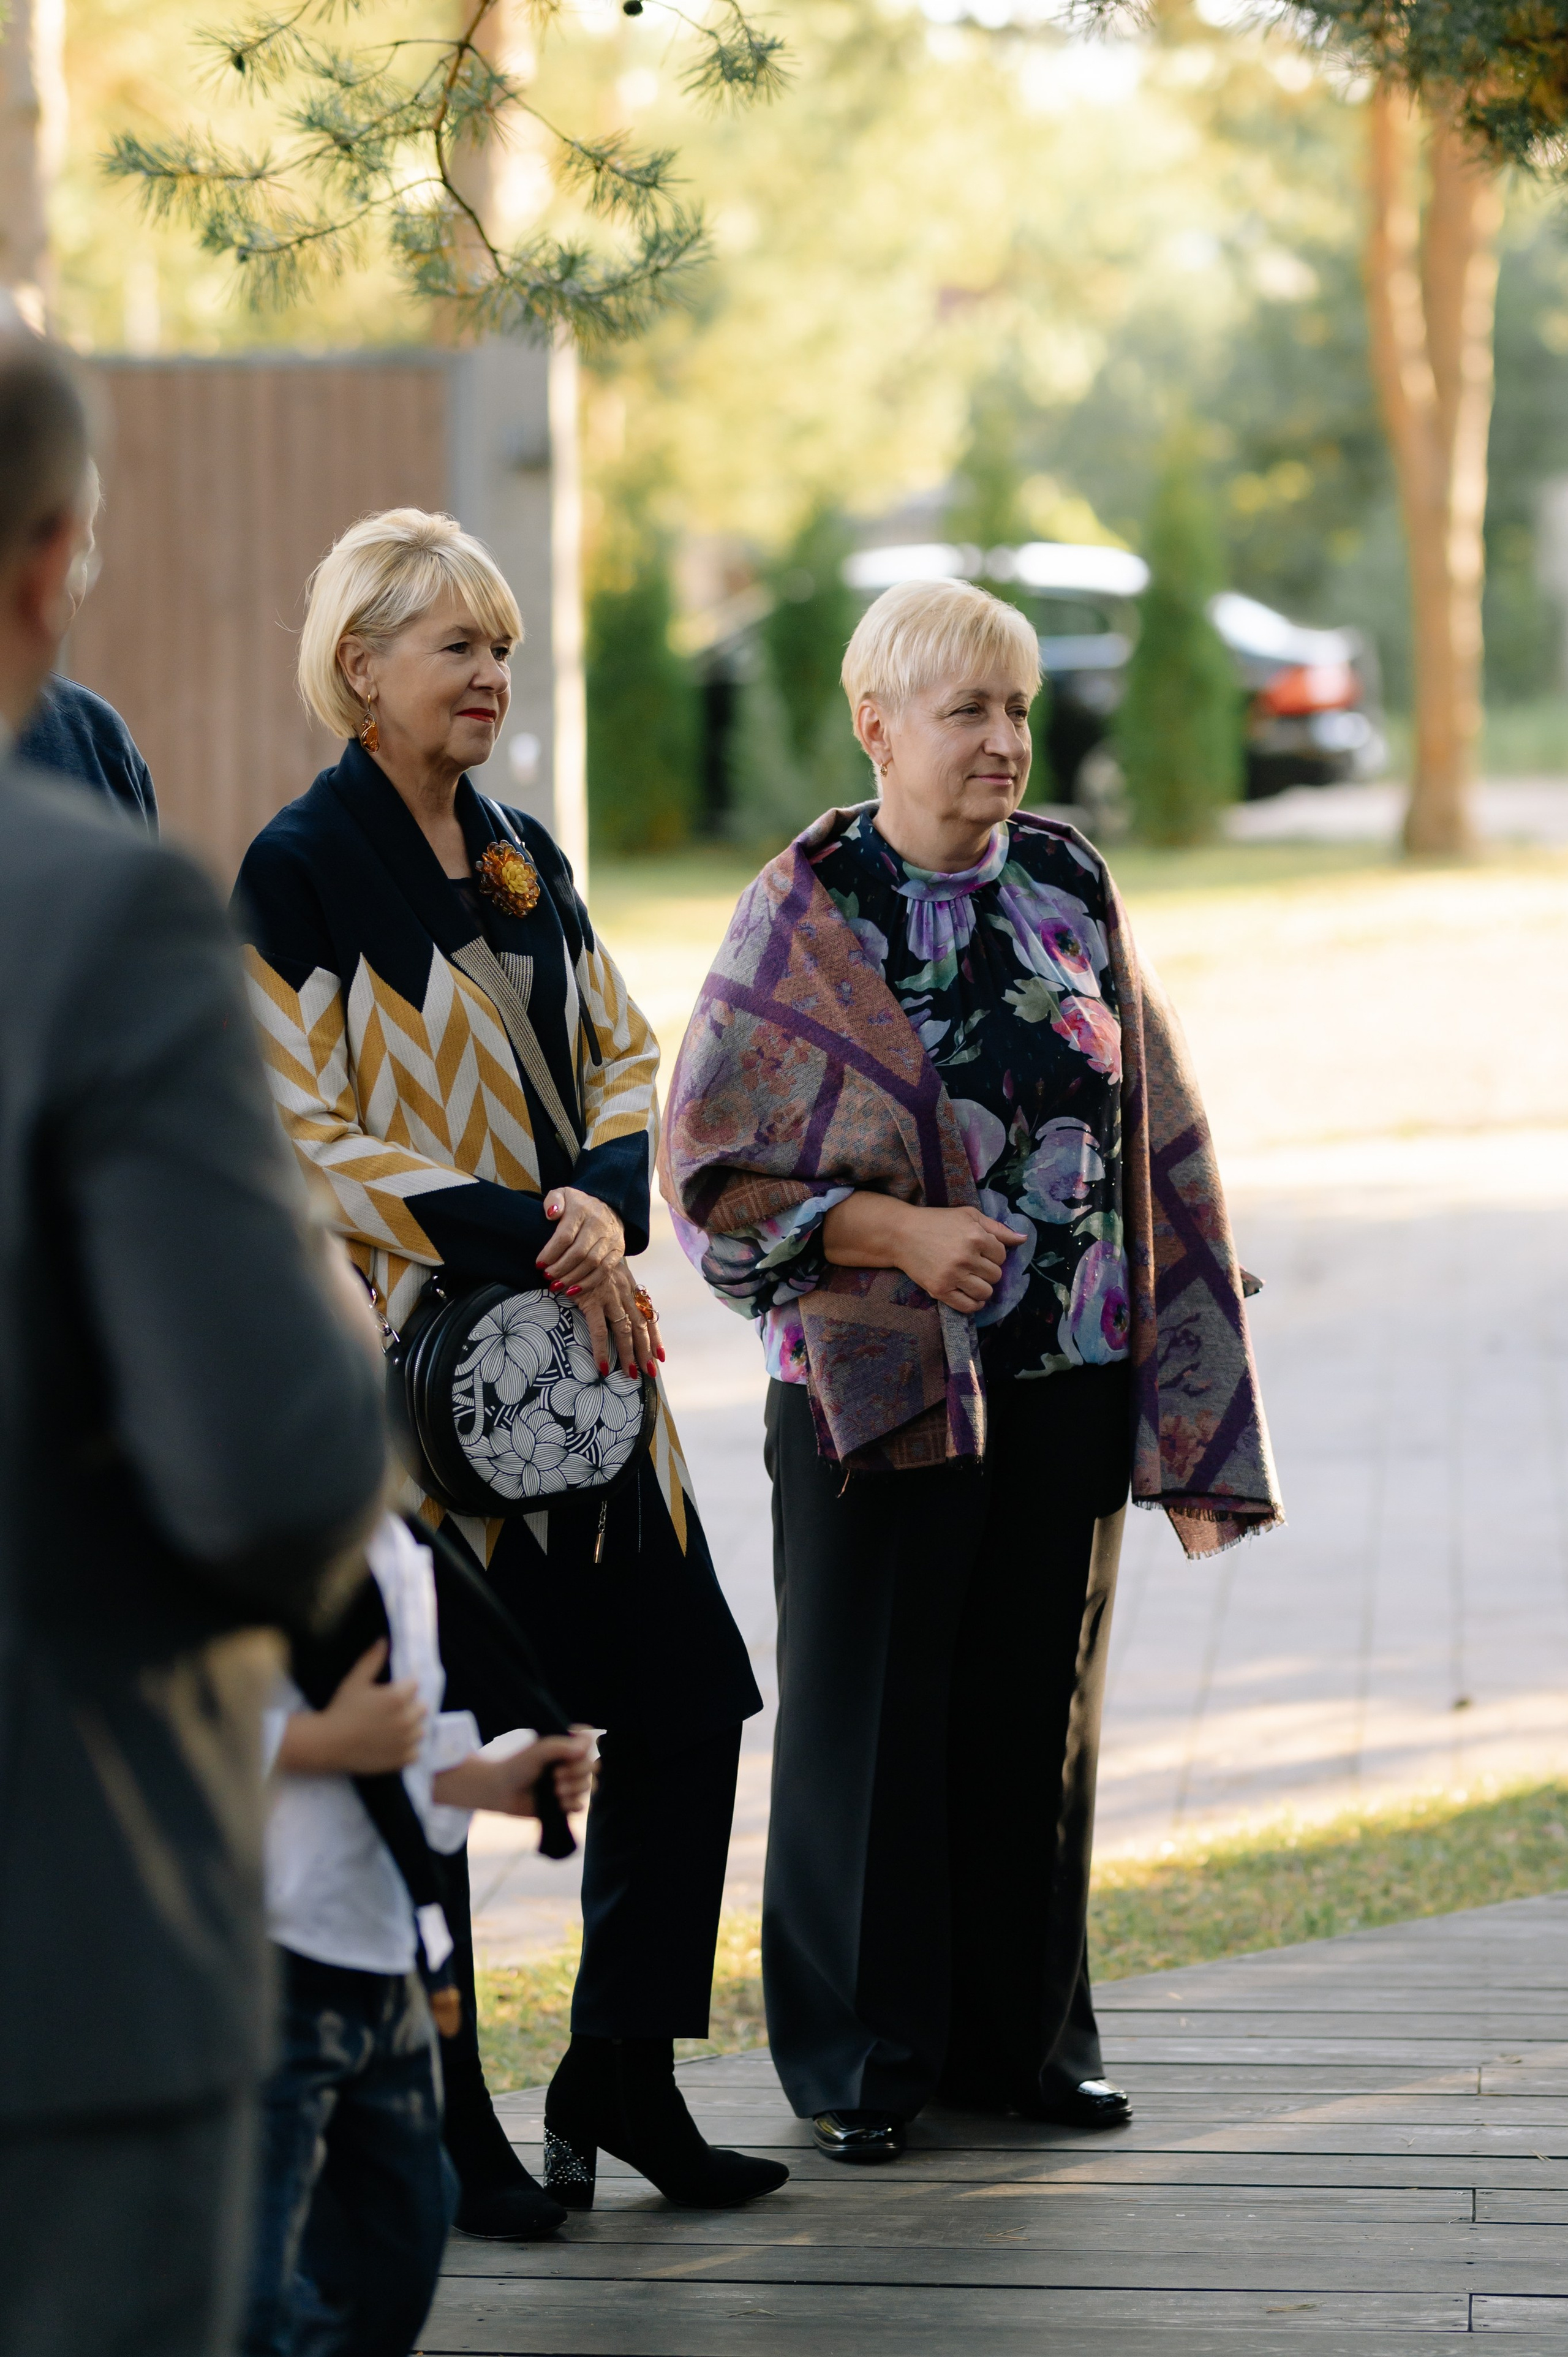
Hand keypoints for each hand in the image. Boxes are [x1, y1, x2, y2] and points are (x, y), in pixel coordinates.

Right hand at [276, 1641, 426, 1775]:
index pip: (414, 1685)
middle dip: (409, 1706)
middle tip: (388, 1711)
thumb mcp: (355, 1680)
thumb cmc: (341, 1710)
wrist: (328, 1743)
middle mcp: (406, 1720)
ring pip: (420, 1729)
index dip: (402, 1688)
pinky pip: (415, 1752)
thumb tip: (384, 1640)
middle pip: (421, 1707)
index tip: (388, 1693)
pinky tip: (392, 1744)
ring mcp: (405, 1741)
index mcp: (398, 1698)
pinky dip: (407, 1748)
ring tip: (391, 1728)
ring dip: (410, 1727)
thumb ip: (372, 1659)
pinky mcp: (401, 1759)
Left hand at [432, 1727, 597, 1818]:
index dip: (583, 1752)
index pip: (588, 1744)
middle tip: (555, 1776)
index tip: (568, 1756)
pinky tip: (560, 1804)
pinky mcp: (562, 1804)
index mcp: (564, 1748)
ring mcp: (567, 1784)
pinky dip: (572, 1805)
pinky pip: (580, 1806)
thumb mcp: (537, 1751)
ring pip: (587, 1787)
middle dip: (576, 1774)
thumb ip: (560, 1746)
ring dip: (573, 1790)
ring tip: (555, 1792)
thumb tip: (585, 1746)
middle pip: (591, 1767)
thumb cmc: (515, 1767)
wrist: (500, 1792)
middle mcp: (568, 1764)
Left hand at [535, 1188, 624, 1291]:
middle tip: (547, 1277)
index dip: (551, 1253)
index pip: (565, 1236)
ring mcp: (611, 1238)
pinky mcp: (618, 1250)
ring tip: (556, 1286)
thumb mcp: (563, 1194)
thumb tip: (551, 1215)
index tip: (539, 1264)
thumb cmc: (579, 1205)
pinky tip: (573, 1290)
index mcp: (582, 1209)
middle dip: (560, 1268)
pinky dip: (588, 1283)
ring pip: (592, 1263)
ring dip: (572, 1278)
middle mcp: (599, 1223)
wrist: (609, 1205)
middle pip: (578, 1252)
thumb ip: (553, 1201)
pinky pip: (604, 1270)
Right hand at [576, 1256, 662, 1379]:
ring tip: (632, 1374)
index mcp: (629, 1287)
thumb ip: (616, 1289)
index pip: (648, 1314)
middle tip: (652, 1372)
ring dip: (629, 1354)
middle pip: (640, 1326)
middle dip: (646, 1350)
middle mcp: (624, 1292)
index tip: (661, 1355)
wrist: (576, 1241)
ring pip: (624, 1331)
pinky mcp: (592, 1300)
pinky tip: (602, 1366)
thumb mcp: (609, 1272)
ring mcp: (609, 1296)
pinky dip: (602, 1350)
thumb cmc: (588, 1259)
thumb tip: (620, 1310)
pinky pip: (599, 1331)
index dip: (655, 1336)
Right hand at [823, 1195, 1028, 1314]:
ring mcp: (952, 1275)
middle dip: (987, 1271)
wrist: (900, 1234)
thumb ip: (998, 1228)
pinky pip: (968, 1306)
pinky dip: (974, 1304)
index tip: (979, 1251)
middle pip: (996, 1275)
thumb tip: (1024, 1239)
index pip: (1002, 1256)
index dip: (993, 1254)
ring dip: (982, 1288)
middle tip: (973, 1265)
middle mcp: (966, 1257)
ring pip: (985, 1292)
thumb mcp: (969, 1216)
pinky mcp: (940, 1290)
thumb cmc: (937, 1221)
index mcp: (976, 1237)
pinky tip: (970, 1296)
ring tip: (971, 1280)